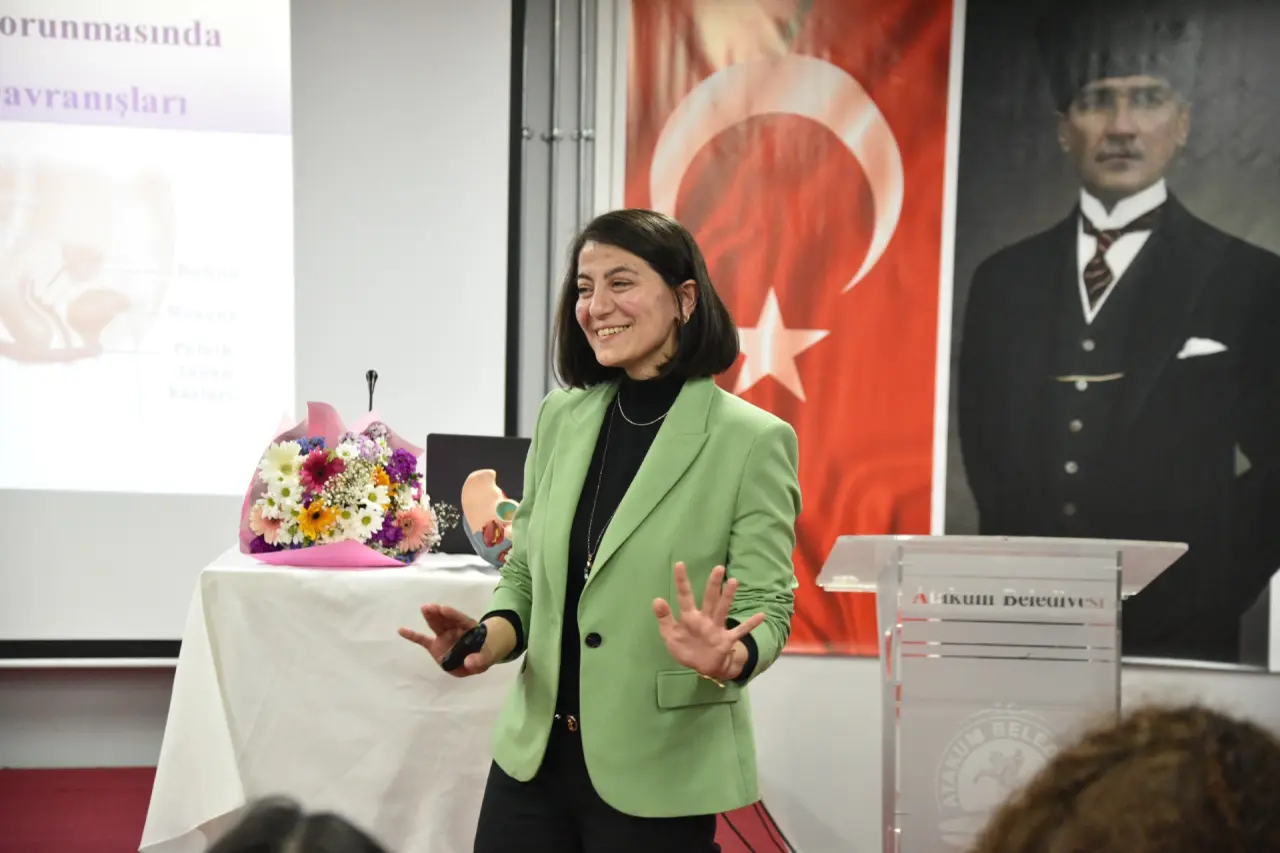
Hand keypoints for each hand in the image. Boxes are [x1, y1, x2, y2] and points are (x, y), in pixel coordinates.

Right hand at [398, 604, 495, 676]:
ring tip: (424, 609)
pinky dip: (412, 635)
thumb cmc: (483, 654)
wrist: (477, 659)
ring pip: (436, 625)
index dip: (453, 615)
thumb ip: (479, 660)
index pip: (462, 620)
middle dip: (439, 613)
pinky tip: (401, 630)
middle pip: (447, 620)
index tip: (444, 609)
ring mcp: (444, 636)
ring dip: (430, 617)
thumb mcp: (486, 658)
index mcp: (470, 630)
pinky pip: (422, 640)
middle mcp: (455, 630)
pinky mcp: (435, 645)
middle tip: (431, 607)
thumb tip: (468, 663)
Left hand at [653, 562, 763, 681]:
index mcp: (689, 617)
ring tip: (734, 581)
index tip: (679, 564)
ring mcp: (717, 628)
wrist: (702, 667)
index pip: (685, 597)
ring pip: (723, 609)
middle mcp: (705, 619)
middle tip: (718, 568)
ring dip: (728, 596)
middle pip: (709, 599)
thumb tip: (657, 599)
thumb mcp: (670, 635)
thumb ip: (664, 618)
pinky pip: (740, 631)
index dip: (681, 582)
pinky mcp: (726, 640)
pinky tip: (761, 615)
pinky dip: (750, 624)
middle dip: (713, 584)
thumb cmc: (685, 647)